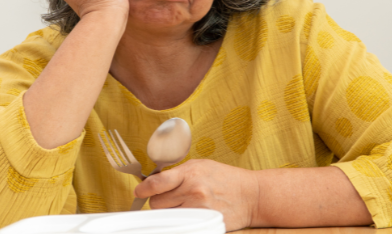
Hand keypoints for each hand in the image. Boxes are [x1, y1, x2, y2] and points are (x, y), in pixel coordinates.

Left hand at [134, 159, 258, 230]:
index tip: (139, 191)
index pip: (157, 183)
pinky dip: (180, 222)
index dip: (144, 189)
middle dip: (158, 201)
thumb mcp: (201, 165)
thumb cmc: (225, 178)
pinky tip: (187, 215)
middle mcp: (193, 191)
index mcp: (190, 173)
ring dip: (169, 212)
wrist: (251, 195)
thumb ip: (178, 172)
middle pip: (157, 203)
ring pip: (166, 216)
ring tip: (181, 206)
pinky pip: (180, 226)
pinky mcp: (204, 223)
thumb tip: (154, 181)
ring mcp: (198, 209)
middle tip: (169, 198)